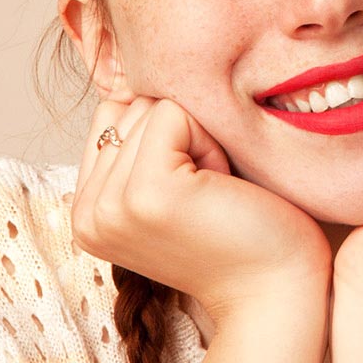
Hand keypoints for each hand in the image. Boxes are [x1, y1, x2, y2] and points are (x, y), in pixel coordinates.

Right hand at [71, 77, 331, 321]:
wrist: (277, 294)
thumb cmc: (241, 234)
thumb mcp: (173, 183)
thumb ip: (138, 141)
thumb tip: (125, 68)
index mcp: (85, 213)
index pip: (111, 117)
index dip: (165, 138)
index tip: (194, 194)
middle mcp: (85, 214)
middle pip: (128, 107)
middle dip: (181, 137)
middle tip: (209, 198)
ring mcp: (110, 206)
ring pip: (150, 107)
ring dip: (199, 140)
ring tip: (215, 196)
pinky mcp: (145, 193)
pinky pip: (174, 113)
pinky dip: (210, 142)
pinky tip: (222, 190)